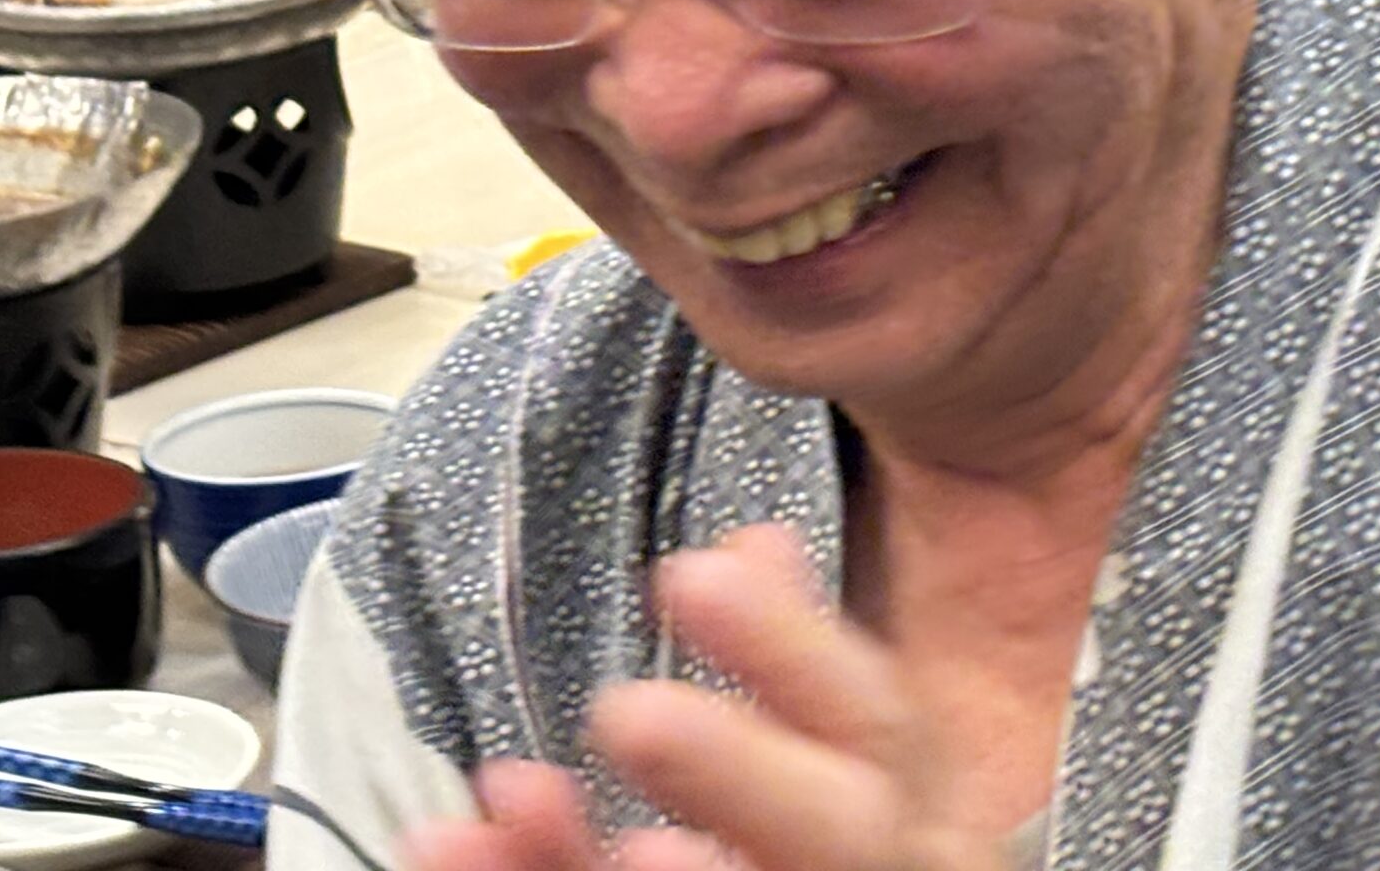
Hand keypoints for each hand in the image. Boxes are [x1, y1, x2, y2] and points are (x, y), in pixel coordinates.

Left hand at [405, 526, 1006, 870]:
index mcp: (912, 810)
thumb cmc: (812, 837)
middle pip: (844, 836)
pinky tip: (467, 845)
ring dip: (616, 858)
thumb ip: (793, 667)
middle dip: (736, 771)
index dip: (793, 649)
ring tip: (523, 791)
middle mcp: (883, 869)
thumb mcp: (831, 755)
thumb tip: (759, 541)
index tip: (694, 572)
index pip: (881, 725)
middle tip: (627, 710)